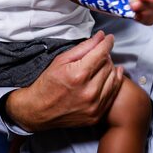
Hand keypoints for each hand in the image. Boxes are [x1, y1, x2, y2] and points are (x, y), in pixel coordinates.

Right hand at [4, 31, 123, 130]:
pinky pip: (113, 94)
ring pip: (114, 79)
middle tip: (99, 53)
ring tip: (102, 65)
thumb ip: (83, 47)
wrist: (38, 111)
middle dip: (106, 56)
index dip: (107, 43)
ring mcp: (94, 106)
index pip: (102, 53)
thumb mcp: (61, 60)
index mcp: (78, 75)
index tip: (109, 38)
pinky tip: (110, 75)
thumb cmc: (47, 84)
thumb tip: (101, 36)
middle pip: (109, 65)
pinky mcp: (97, 115)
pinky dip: (113, 82)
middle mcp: (89, 92)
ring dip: (110, 68)